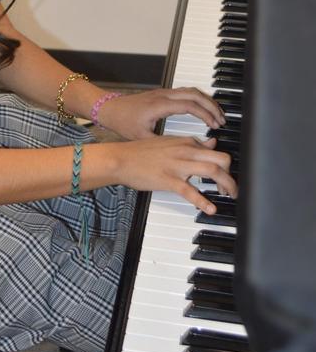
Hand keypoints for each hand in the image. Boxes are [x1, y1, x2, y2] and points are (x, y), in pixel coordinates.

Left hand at [95, 87, 225, 140]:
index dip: (205, 114)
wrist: (109, 108)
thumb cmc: (123, 122)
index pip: (189, 105)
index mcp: (159, 105)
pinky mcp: (162, 93)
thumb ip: (163, 142)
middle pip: (195, 94)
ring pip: (191, 90)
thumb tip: (182, 150)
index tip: (216, 125)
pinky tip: (203, 110)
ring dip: (206, 101)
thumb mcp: (142, 137)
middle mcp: (163, 95)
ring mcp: (163, 92)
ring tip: (217, 115)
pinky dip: (198, 99)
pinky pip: (185, 92)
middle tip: (223, 120)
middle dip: (212, 106)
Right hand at [95, 135, 235, 214]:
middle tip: (231, 188)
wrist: (120, 158)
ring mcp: (177, 166)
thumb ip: (191, 143)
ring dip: (226, 185)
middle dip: (231, 175)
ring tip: (228, 196)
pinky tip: (210, 209)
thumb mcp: (168, 142)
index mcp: (185, 142)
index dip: (225, 164)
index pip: (215, 150)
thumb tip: (211, 143)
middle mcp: (185, 152)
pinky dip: (203, 202)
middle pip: (221, 159)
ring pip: (212, 172)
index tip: (226, 175)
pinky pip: (191, 192)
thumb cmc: (140, 152)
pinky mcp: (168, 180)